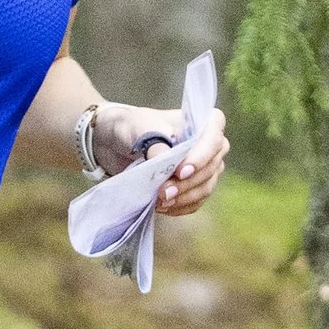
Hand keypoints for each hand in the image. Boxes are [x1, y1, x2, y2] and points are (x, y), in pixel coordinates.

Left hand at [100, 98, 228, 215]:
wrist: (115, 143)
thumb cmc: (131, 126)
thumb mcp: (140, 129)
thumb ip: (157, 145)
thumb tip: (169, 166)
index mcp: (202, 122)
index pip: (214, 137)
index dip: (202, 156)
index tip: (181, 172)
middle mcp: (208, 145)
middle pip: (211, 167)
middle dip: (187, 183)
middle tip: (163, 192)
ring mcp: (203, 168)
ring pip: (205, 187)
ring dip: (183, 197)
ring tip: (160, 200)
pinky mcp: (192, 186)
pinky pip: (195, 202)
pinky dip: (180, 207)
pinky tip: (162, 206)